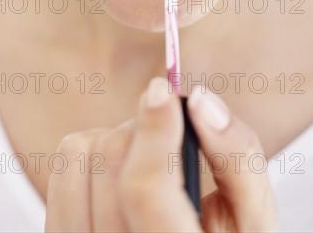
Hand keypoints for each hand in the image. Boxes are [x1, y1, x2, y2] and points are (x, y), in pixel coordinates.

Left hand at [44, 77, 278, 231]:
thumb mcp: (251, 216)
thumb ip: (238, 157)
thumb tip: (202, 100)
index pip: (145, 188)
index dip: (155, 131)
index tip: (163, 92)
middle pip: (111, 156)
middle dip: (144, 133)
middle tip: (168, 145)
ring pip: (79, 153)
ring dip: (115, 141)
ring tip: (145, 162)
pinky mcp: (61, 228)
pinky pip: (62, 165)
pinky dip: (90, 153)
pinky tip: (117, 175)